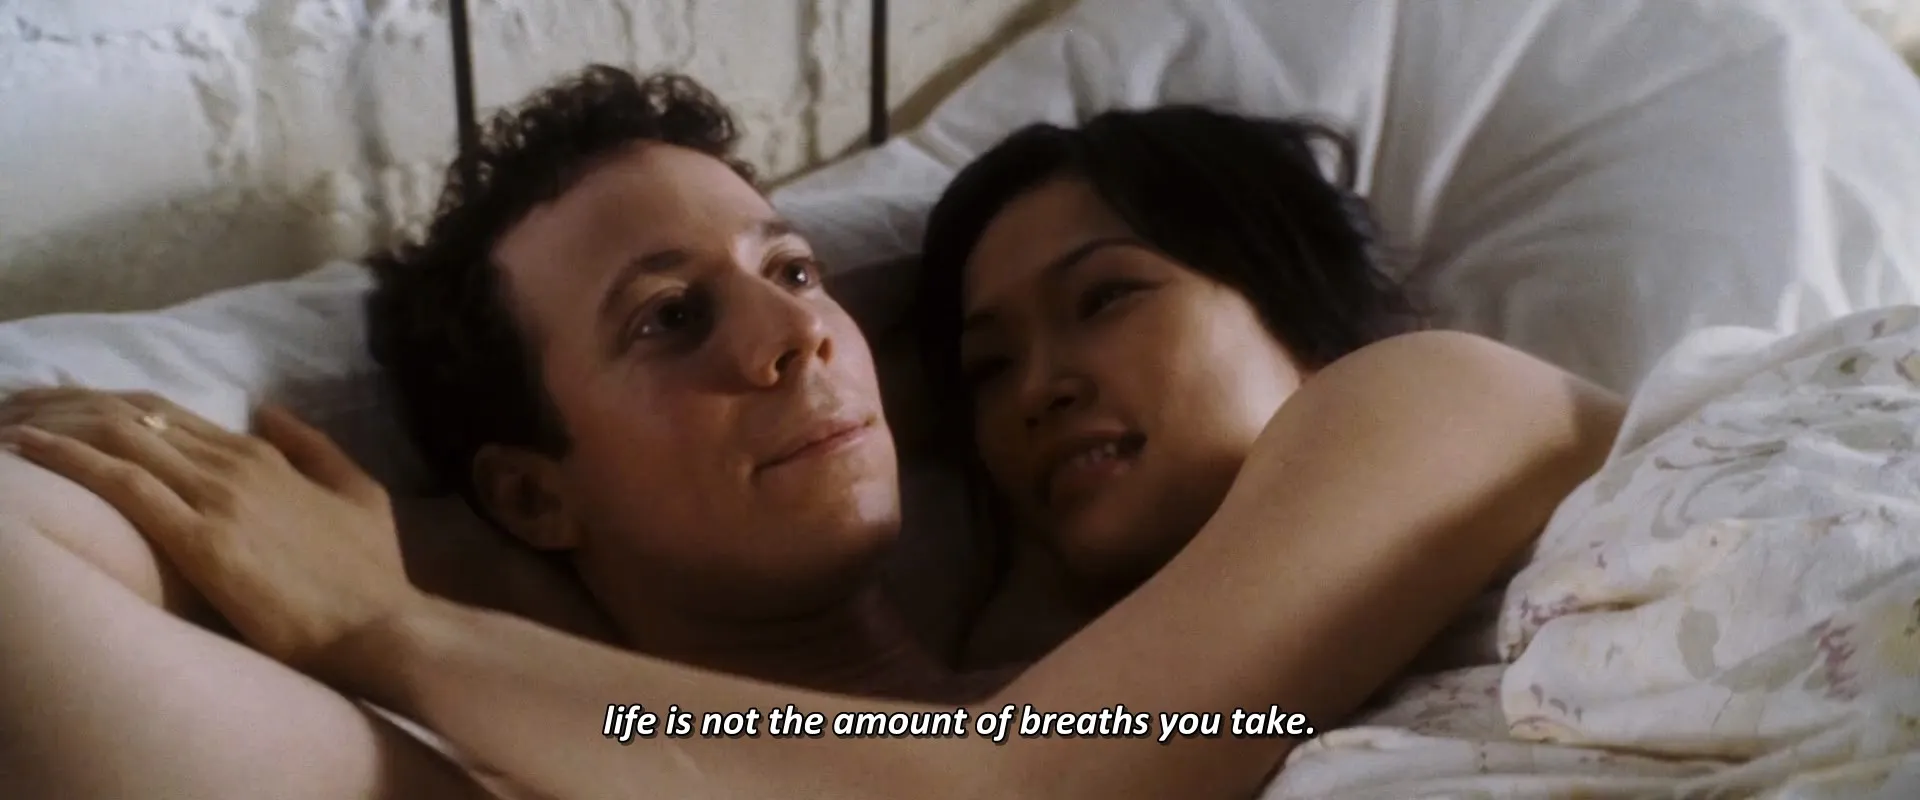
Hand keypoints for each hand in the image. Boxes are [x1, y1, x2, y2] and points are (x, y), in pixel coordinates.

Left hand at [0, 388, 421, 677]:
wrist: (381, 629)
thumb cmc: (372, 575)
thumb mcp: (361, 495)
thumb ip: (315, 449)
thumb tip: (267, 409)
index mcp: (266, 456)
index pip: (168, 416)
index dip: (107, 405)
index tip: (57, 404)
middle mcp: (235, 465)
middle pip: (134, 417)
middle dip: (66, 405)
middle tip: (14, 404)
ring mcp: (217, 498)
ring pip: (122, 439)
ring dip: (57, 423)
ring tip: (7, 421)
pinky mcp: (201, 539)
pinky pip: (122, 485)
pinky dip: (69, 460)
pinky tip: (28, 450)